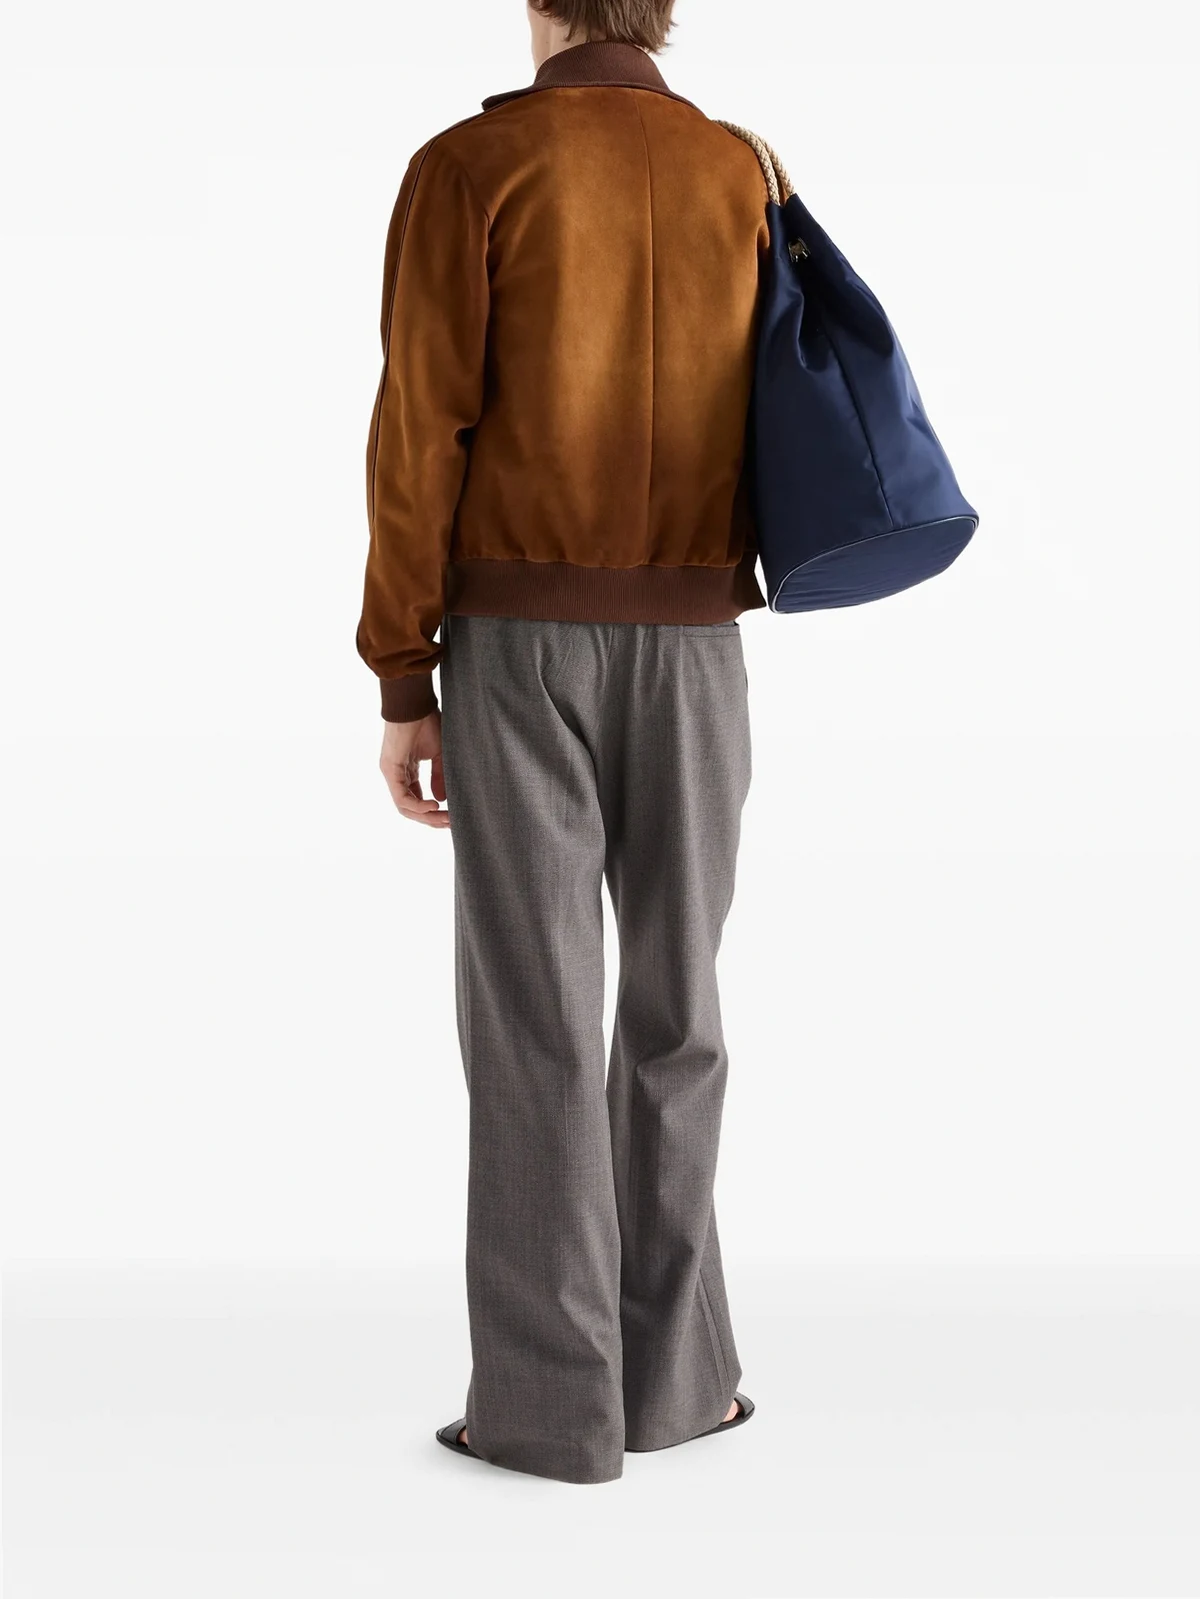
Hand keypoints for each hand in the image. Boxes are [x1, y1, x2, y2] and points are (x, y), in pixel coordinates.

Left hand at [379, 712, 449, 827]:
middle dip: (432, 819)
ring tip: (445, 819)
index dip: (433, 812)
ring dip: (426, 816)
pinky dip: (418, 805)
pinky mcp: (390, 770)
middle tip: (451, 823)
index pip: (416, 800)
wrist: (416, 704)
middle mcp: (397, 775)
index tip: (452, 817)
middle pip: (411, 808)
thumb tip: (442, 800)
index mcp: (407, 771)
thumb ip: (439, 777)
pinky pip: (402, 797)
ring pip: (405, 807)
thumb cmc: (427, 722)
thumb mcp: (439, 755)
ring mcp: (391, 774)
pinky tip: (434, 806)